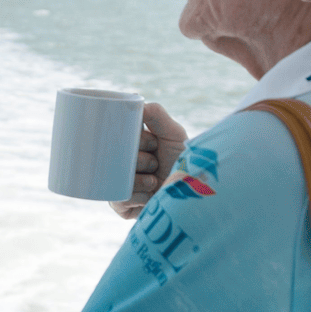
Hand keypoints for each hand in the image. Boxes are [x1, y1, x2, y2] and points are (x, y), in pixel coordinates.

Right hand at [110, 103, 187, 219]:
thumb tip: (135, 103)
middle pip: (115, 158)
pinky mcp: (122, 208)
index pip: (118, 137)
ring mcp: (119, 186)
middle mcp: (121, 166)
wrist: (196, 194)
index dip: (136, 140)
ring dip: (136, 178)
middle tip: (154, 162)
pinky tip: (149, 194)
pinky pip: (117, 199)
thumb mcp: (173, 134)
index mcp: (129, 146)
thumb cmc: (185, 162)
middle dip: (138, 159)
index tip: (153, 143)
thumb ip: (156, 115)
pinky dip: (135, 195)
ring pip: (114, 178)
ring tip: (153, 180)